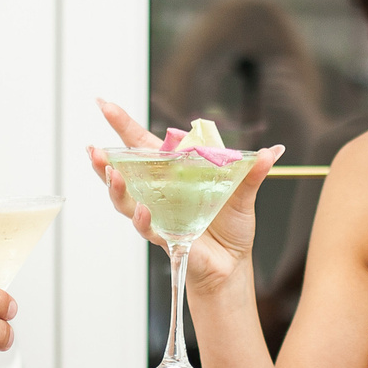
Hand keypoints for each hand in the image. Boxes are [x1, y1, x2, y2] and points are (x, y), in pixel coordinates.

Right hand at [86, 98, 282, 302]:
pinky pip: (148, 227)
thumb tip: (273, 151)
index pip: (142, 145)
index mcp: (173, 173)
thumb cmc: (231, 227)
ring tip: (111, 175)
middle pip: (122, 173)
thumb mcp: (244, 194)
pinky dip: (143, 219)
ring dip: (116, 189)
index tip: (103, 103)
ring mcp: (157, 215)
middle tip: (93, 149)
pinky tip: (143, 209)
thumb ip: (252, 172)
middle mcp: (158, 193)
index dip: (121, 125)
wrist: (233, 264)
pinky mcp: (165, 237)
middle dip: (103, 161)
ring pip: (125, 202)